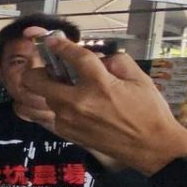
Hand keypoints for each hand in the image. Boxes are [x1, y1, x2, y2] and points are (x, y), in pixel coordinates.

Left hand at [20, 30, 186, 173]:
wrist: (150, 147)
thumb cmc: (149, 112)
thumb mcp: (140, 79)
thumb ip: (117, 61)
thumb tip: (98, 58)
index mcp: (100, 84)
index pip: (74, 57)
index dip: (60, 45)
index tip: (52, 40)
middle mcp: (78, 101)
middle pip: (36, 80)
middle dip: (39, 71)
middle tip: (53, 70)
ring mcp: (69, 118)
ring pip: (45, 96)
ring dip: (53, 89)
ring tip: (73, 91)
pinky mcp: (66, 132)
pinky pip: (54, 112)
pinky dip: (62, 107)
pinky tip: (81, 109)